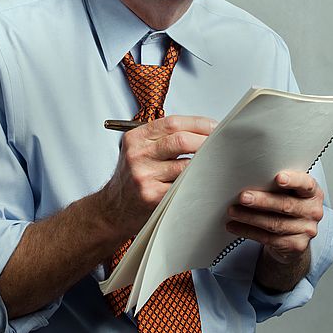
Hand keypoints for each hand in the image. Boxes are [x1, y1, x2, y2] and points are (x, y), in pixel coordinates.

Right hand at [103, 115, 215, 239]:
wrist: (113, 209)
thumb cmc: (131, 177)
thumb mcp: (138, 150)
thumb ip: (162, 138)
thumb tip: (201, 130)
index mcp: (136, 138)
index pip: (173, 123)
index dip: (198, 123)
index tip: (214, 127)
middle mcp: (137, 154)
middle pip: (181, 140)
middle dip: (206, 141)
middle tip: (220, 145)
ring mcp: (144, 176)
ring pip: (186, 165)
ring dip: (206, 163)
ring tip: (216, 162)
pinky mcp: (152, 197)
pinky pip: (183, 186)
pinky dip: (198, 182)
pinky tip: (205, 180)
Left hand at [226, 170, 323, 263]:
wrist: (295, 233)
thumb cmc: (288, 202)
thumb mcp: (289, 190)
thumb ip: (276, 182)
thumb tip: (249, 174)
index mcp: (313, 193)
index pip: (306, 184)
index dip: (293, 180)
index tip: (278, 177)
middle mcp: (313, 211)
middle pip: (286, 205)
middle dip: (262, 201)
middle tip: (243, 197)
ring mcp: (306, 230)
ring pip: (274, 223)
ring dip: (250, 217)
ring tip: (233, 211)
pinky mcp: (295, 246)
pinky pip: (268, 238)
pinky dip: (248, 231)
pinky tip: (234, 226)